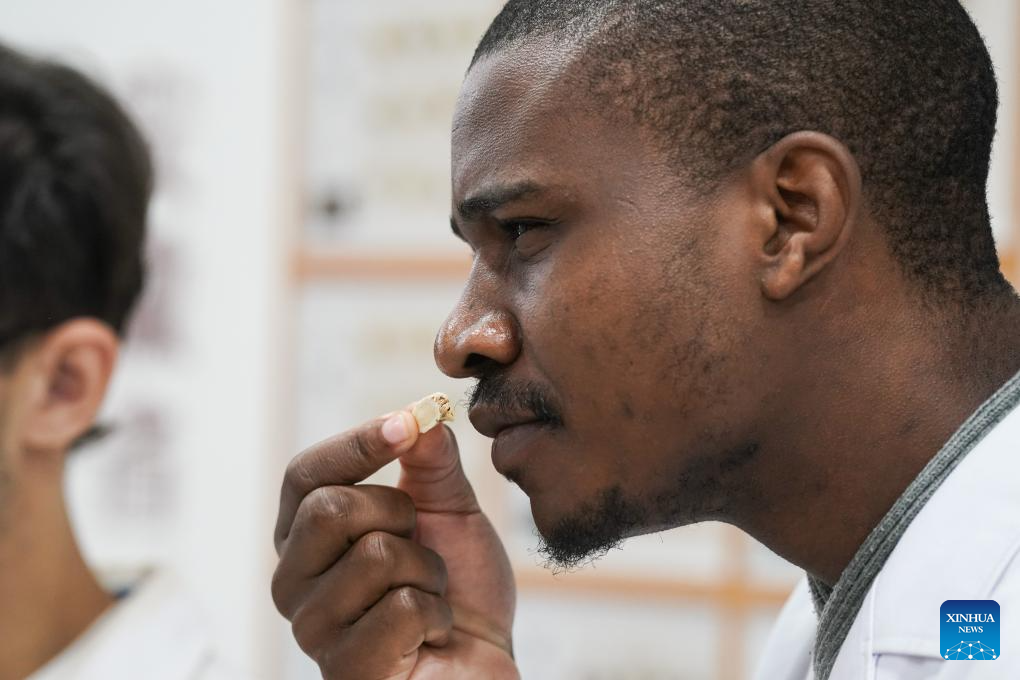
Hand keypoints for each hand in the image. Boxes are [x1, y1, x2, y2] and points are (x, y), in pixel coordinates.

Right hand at [272, 409, 518, 679]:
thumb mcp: (450, 511)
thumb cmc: (460, 590)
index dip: (354, 444)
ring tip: (428, 596)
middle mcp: (293, 581)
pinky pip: (402, 609)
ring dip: (427, 571)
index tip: (405, 425)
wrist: (485, 662)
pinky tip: (430, 635)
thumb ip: (432, 462)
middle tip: (421, 542)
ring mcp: (313, 630)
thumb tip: (420, 414)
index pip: (304, 475)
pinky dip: (436, 615)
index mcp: (306, 537)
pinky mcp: (345, 671)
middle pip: (329, 508)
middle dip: (399, 515)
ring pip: (375, 555)